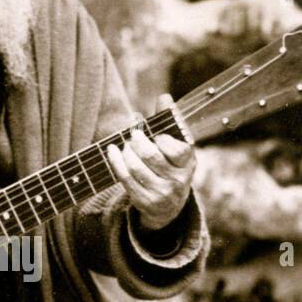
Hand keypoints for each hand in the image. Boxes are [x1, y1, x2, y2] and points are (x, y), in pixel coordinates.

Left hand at [106, 93, 195, 231]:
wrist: (169, 205)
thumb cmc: (170, 165)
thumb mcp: (176, 145)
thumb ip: (170, 121)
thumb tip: (164, 97)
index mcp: (189, 164)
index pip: (177, 150)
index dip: (161, 138)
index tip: (153, 133)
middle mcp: (178, 181)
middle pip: (152, 157)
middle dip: (138, 141)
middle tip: (133, 134)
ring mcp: (162, 194)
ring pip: (136, 168)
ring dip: (125, 152)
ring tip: (123, 144)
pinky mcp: (146, 202)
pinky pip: (126, 180)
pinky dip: (116, 163)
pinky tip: (113, 153)